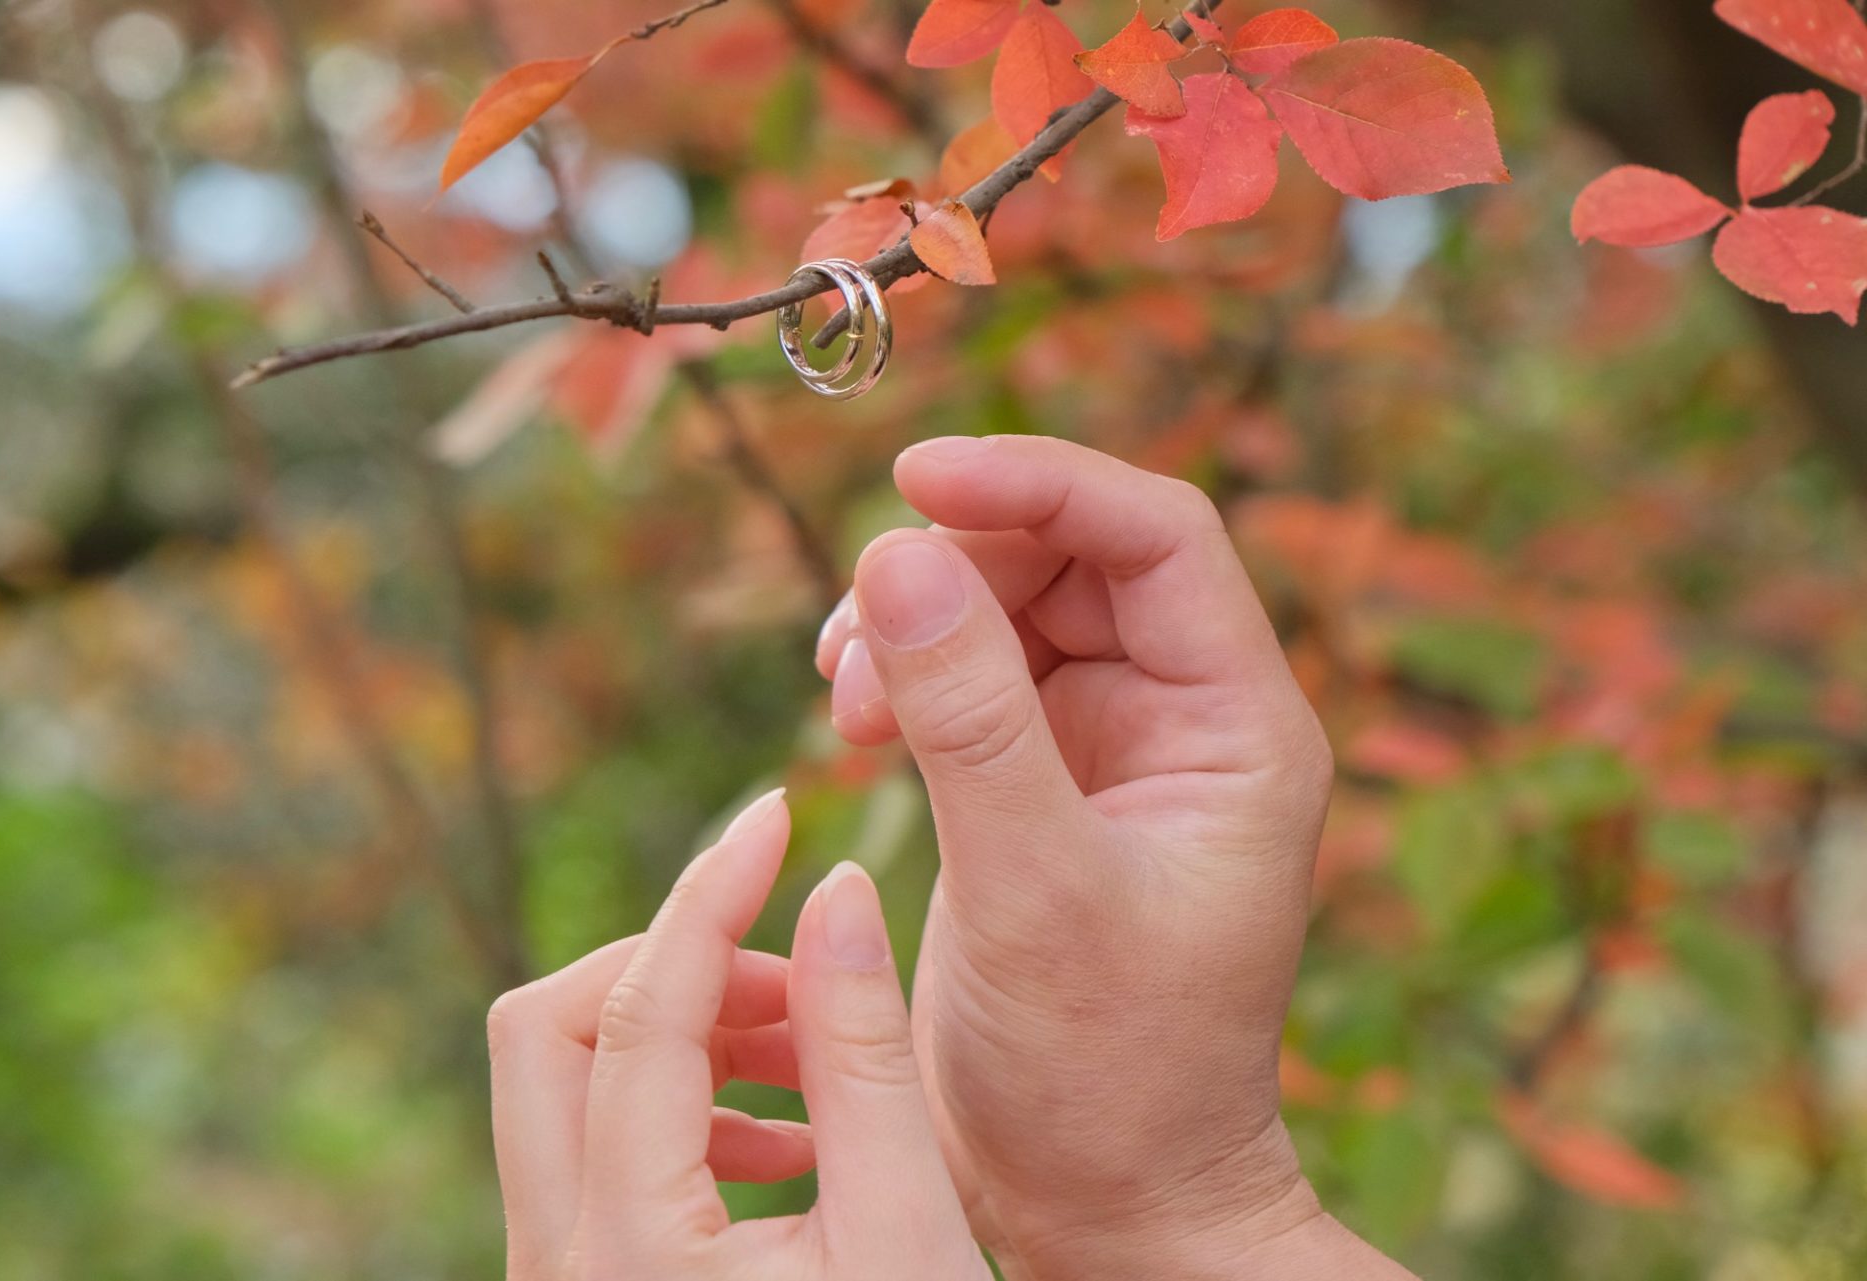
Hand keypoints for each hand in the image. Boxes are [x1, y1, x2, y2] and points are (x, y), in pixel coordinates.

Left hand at [486, 789, 989, 1280]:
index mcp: (627, 1249)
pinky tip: (797, 1144)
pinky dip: (685, 1110)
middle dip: (673, 970)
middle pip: (549, 1032)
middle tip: (799, 982)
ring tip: (819, 1061)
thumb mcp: (905, 1225)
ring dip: (686, 1041)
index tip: (775, 812)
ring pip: (567, 1091)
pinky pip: (597, 1154)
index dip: (712, 891)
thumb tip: (838, 890)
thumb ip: (864, 1050)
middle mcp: (557, 1267)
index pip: (643, 1007)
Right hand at [818, 437, 1407, 1278]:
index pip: (1157, 536)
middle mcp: (1184, 720)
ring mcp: (1110, 750)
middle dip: (958, 565)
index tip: (915, 477)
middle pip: (1071, 559)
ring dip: (918, 620)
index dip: (1040, 482)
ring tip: (844, 694)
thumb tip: (896, 552)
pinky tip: (851, 714)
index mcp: (1237, 728)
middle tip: (858, 631)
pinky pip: (971, 679)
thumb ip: (967, 718)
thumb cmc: (1111, 1072)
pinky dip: (905, 673)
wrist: (1108, 1197)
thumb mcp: (1034, 889)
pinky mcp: (1042, 786)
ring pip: (1009, 610)